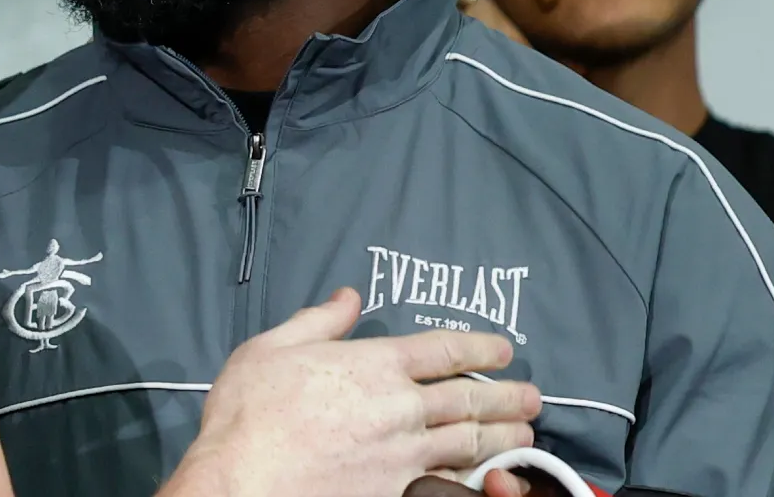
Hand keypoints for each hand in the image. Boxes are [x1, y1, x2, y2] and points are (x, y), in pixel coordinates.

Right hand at [175, 287, 540, 496]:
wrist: (240, 479)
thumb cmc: (248, 410)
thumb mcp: (272, 347)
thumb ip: (319, 321)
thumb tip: (350, 296)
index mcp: (374, 364)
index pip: (444, 350)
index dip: (480, 348)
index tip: (504, 350)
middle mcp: (399, 407)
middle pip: (469, 399)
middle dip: (507, 397)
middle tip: (533, 397)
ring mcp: (403, 455)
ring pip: (469, 443)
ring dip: (503, 437)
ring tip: (525, 435)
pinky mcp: (396, 492)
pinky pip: (448, 482)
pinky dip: (475, 477)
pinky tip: (488, 476)